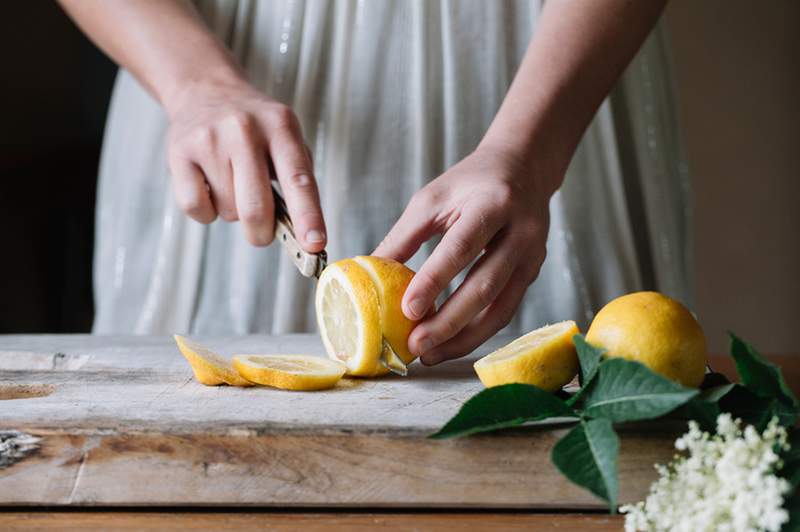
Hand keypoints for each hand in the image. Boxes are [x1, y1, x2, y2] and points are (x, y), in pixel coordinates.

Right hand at [165, 80, 325, 249]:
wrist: (206, 91)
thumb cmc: (255, 128)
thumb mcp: (286, 137)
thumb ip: (298, 179)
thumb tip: (305, 234)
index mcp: (280, 126)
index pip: (299, 179)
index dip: (308, 217)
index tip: (314, 245)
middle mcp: (244, 130)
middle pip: (256, 208)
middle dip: (262, 233)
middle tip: (263, 233)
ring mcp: (209, 140)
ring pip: (227, 210)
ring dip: (233, 212)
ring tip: (233, 184)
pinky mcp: (178, 153)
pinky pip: (196, 207)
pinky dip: (206, 211)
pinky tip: (210, 187)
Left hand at [374, 146, 552, 364]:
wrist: (525, 170)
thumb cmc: (472, 182)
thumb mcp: (433, 197)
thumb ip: (404, 235)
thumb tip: (370, 272)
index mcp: (492, 203)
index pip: (462, 247)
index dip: (434, 281)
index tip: (408, 310)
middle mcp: (521, 232)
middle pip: (485, 286)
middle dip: (449, 322)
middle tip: (416, 345)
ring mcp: (533, 256)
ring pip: (500, 309)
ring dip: (464, 338)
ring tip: (430, 354)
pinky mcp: (533, 274)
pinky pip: (505, 310)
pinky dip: (477, 331)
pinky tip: (451, 342)